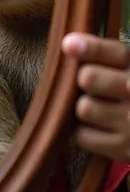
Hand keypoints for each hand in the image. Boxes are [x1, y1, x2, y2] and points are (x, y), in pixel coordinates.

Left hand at [61, 32, 129, 160]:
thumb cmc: (128, 90)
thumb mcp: (124, 68)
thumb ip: (102, 55)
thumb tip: (68, 44)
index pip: (115, 54)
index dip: (91, 48)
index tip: (68, 44)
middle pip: (89, 78)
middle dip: (84, 79)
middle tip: (91, 84)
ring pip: (84, 107)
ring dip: (85, 107)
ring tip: (98, 107)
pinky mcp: (123, 148)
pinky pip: (82, 135)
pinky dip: (84, 133)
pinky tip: (99, 127)